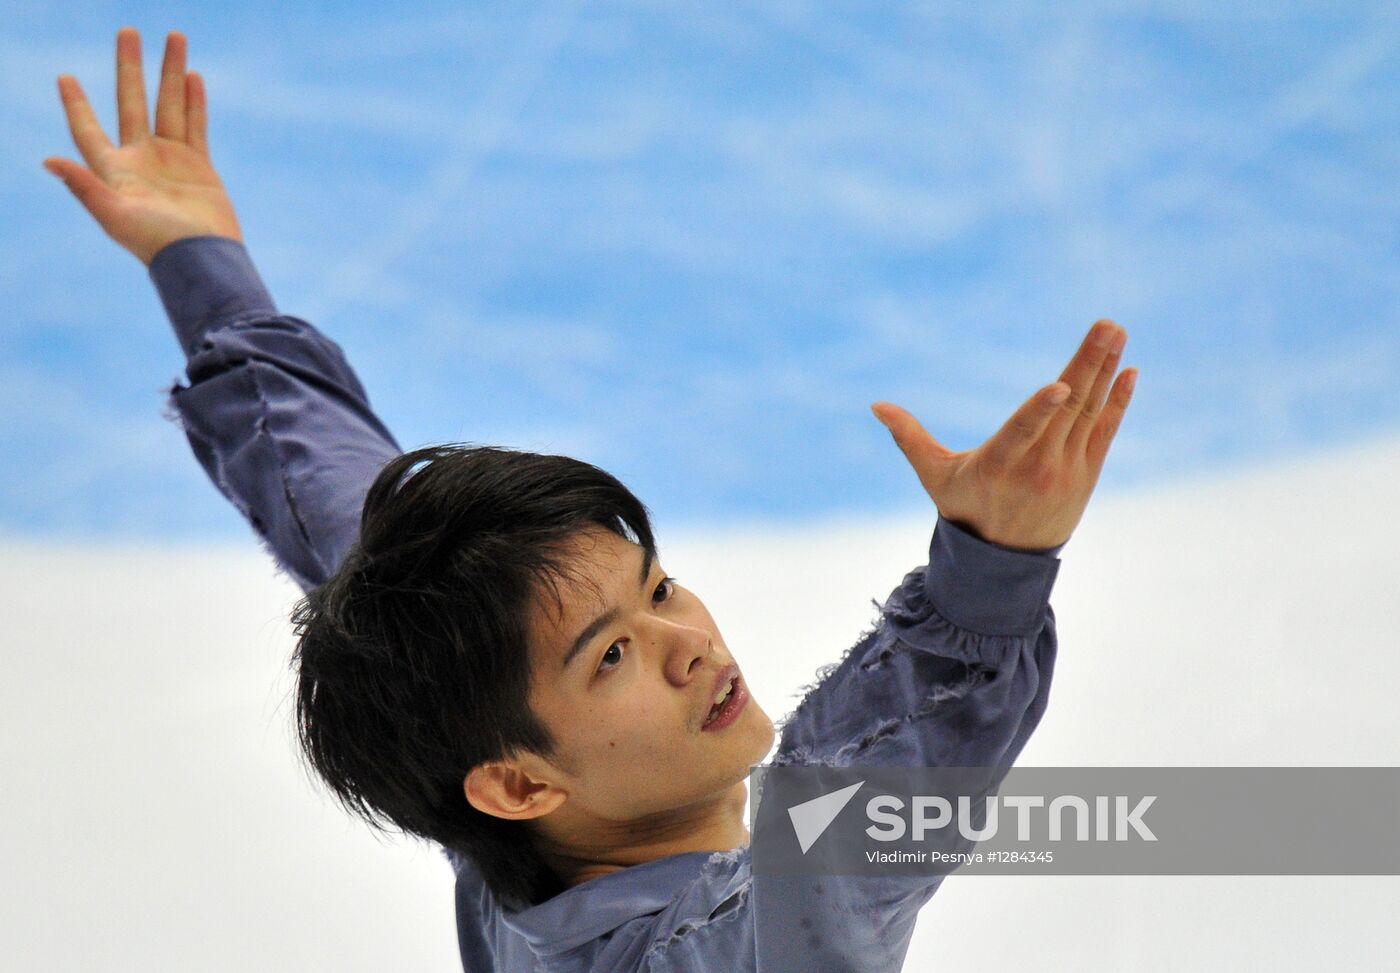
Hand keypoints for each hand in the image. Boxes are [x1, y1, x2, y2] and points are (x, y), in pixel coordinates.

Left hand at [43, 27, 242, 265]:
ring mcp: (171, 160)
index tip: (64, 77)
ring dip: (170, 73)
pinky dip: (194, 101)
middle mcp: (140, 160)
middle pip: (131, 103)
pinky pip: (194, 125)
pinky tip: (193, 76)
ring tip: (175, 37)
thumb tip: (48, 159)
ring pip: (168, 106)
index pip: (88, 130)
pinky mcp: (199, 166)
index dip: (76, 105)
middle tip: (128, 31)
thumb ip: (84, 185)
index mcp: (114, 171)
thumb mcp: (114, 215)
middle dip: (129, 67)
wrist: (203, 259)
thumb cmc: (155, 242)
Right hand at [872, 320, 1137, 550]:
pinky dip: (1118, 401)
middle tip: (1108, 325)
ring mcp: (1067, 470)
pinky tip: (1128, 371)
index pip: (1022, 434)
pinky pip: (1105, 431)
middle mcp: (1038, 468)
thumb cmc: (964, 507)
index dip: (1042, 410)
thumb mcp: (934, 476)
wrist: (1007, 560)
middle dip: (1088, 364)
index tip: (1062, 386)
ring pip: (1090, 413)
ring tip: (1116, 332)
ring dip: (1105, 370)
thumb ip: (909, 437)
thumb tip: (875, 405)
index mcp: (998, 466)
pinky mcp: (1086, 473)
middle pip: (1067, 409)